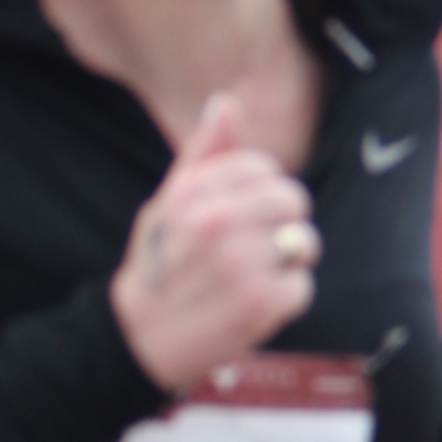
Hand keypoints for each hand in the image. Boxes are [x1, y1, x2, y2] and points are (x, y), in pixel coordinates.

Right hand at [110, 93, 318, 391]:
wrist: (137, 339)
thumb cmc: (158, 264)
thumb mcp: (168, 203)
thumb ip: (203, 154)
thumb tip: (226, 102)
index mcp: (194, 191)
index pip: (264, 167)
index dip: (258, 193)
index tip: (235, 218)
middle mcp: (218, 222)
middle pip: (293, 200)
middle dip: (279, 223)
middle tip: (248, 250)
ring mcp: (241, 263)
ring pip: (304, 241)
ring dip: (286, 262)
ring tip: (249, 277)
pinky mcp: (262, 303)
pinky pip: (303, 285)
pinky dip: (285, 299)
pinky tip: (253, 305)